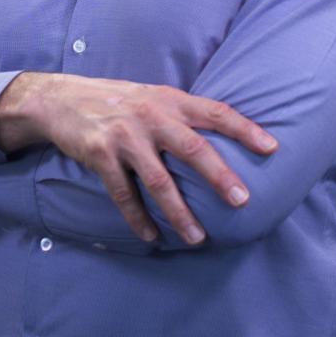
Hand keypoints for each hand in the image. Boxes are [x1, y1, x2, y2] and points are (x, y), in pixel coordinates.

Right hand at [0, 71, 279, 245]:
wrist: (62, 99)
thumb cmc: (119, 102)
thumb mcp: (154, 98)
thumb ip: (184, 115)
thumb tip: (225, 139)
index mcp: (171, 100)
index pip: (216, 112)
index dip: (245, 129)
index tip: (273, 148)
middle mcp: (152, 116)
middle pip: (193, 148)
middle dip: (219, 176)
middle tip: (242, 201)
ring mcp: (125, 136)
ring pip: (159, 181)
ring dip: (180, 213)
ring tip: (198, 238)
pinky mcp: (100, 155)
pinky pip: (124, 195)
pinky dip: (139, 219)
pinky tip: (152, 237)